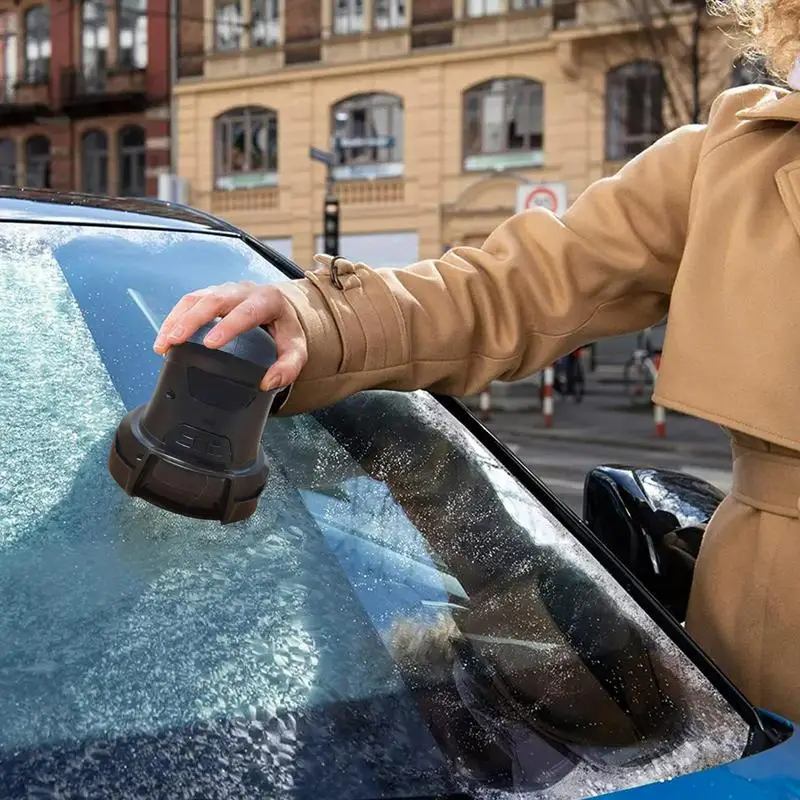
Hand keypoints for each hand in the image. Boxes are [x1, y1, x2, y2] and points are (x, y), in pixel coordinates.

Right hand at [152, 281, 307, 390]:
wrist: (282, 310)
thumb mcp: (296, 349)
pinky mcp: (211, 293)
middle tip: (175, 341)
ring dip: (176, 319)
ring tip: (163, 343)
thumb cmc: (286, 330)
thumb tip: (268, 382)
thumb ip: (289, 367)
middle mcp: (244, 290)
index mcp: (268, 300)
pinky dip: (174, 318)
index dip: (227, 327)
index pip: (246, 312)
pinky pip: (190, 301)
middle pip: (214, 300)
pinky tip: (165, 337)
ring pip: (197, 298)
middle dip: (192, 320)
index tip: (211, 344)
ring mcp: (225, 290)